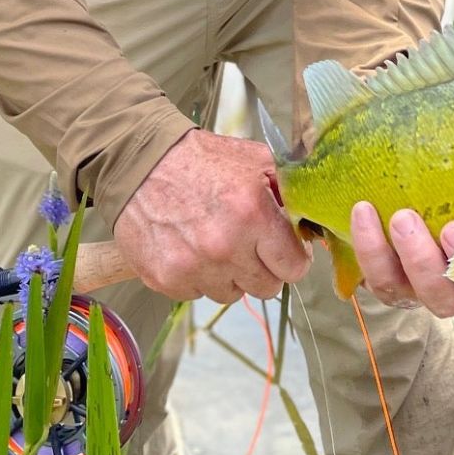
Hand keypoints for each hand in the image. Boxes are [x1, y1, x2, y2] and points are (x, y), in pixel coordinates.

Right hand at [114, 128, 311, 303]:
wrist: (140, 162)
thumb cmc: (200, 159)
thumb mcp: (254, 159)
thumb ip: (288, 190)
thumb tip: (313, 221)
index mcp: (252, 214)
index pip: (294, 268)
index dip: (292, 258)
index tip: (283, 248)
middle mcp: (224, 246)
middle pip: (266, 288)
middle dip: (263, 267)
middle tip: (248, 244)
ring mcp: (192, 267)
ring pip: (231, 295)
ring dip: (228, 274)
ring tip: (214, 241)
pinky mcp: (165, 279)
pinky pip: (197, 294)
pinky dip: (197, 276)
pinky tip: (189, 247)